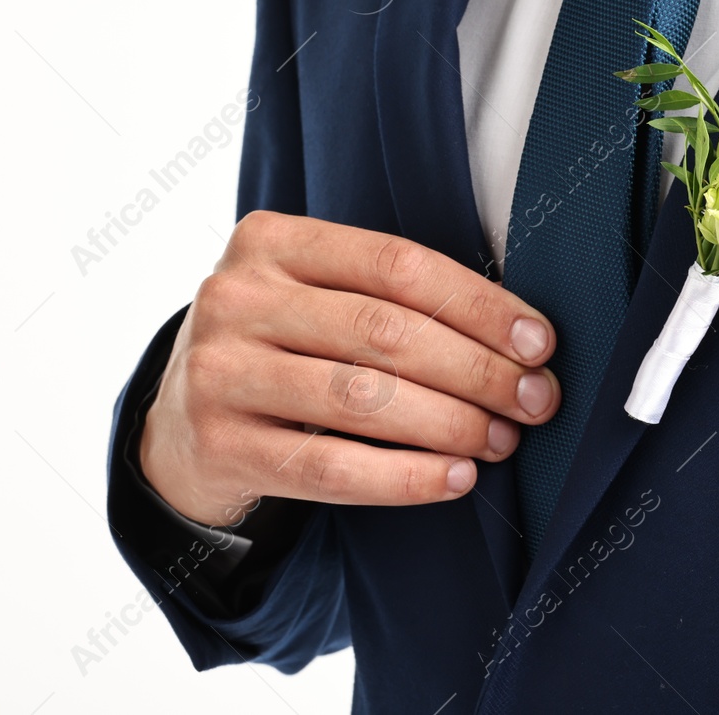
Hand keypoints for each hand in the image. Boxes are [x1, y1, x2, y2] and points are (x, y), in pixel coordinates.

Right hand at [139, 212, 559, 526]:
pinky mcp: (219, 444)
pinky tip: (455, 478)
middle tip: (536, 400)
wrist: (179, 424)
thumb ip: (389, 297)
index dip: (480, 305)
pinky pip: (330, 469)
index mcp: (272, 240)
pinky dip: (405, 477)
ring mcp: (220, 371)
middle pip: (385, 331)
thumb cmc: (282, 349)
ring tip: (503, 440)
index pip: (398, 264)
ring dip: (451, 424)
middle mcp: (237, 296)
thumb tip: (520, 337)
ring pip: (362, 398)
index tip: (540, 343)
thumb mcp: (313, 296)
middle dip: (478, 370)